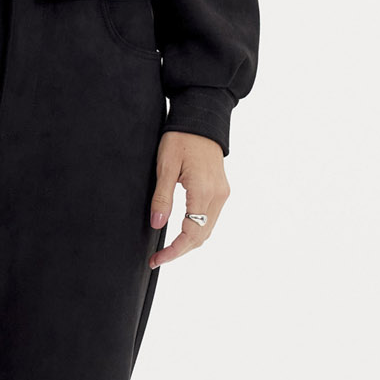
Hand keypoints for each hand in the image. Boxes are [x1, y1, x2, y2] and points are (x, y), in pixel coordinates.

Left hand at [149, 131, 228, 266]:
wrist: (202, 120)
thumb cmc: (181, 138)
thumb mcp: (165, 166)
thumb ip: (162, 197)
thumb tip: (157, 224)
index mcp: (204, 191)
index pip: (191, 233)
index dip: (174, 251)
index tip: (157, 259)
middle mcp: (218, 196)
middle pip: (201, 236)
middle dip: (180, 251)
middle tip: (158, 258)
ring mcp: (222, 194)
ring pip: (207, 230)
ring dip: (188, 242)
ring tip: (167, 249)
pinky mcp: (221, 190)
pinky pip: (210, 219)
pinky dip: (196, 230)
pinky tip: (181, 232)